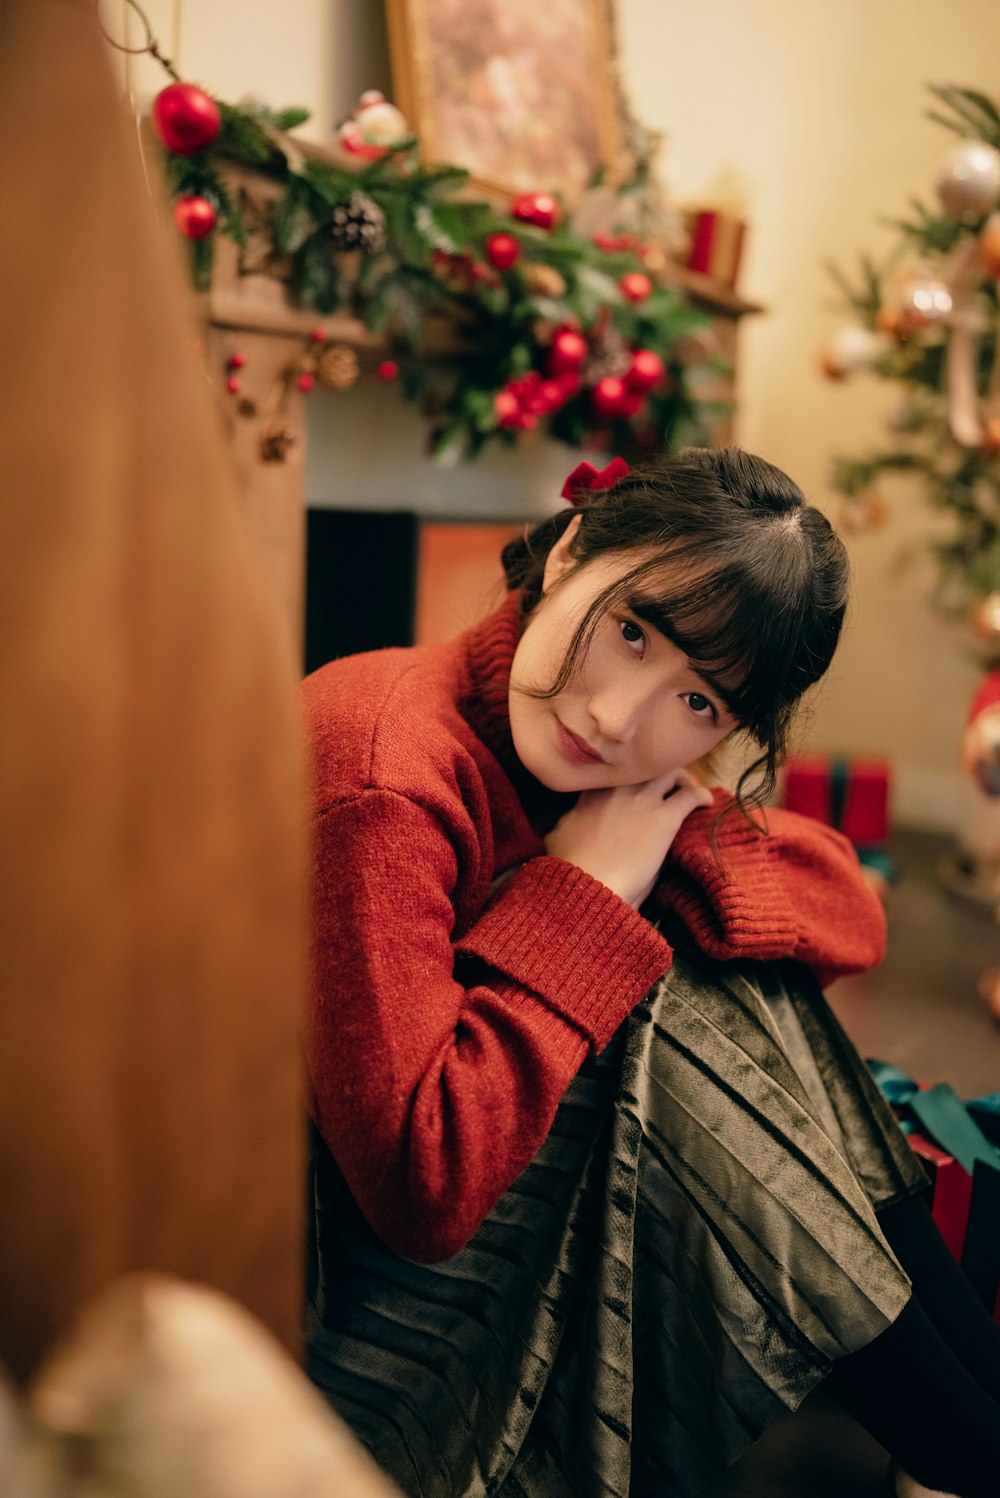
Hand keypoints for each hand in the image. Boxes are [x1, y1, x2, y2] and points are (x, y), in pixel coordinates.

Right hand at [543, 768, 712, 909]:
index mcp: (591, 793)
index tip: (635, 784)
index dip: (629, 775)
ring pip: (670, 772)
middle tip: (665, 784)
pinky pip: (690, 795)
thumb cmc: (570, 869)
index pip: (616, 771)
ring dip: (681, 778)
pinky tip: (706, 802)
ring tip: (687, 789)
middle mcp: (618, 788)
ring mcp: (642, 801)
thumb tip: (568, 821)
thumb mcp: (557, 838)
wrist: (588, 887)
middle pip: (644, 765)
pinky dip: (701, 795)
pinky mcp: (664, 818)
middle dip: (656, 771)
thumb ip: (567, 822)